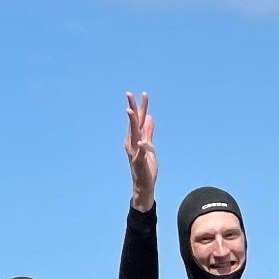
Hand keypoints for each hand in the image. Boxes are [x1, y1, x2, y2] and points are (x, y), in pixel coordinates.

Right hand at [125, 91, 156, 210]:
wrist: (144, 185)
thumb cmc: (146, 166)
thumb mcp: (149, 146)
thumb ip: (148, 132)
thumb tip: (149, 117)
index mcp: (135, 138)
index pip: (139, 119)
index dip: (141, 106)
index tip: (143, 93)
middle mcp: (132, 143)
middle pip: (133, 122)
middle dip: (132, 107)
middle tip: (129, 94)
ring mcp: (134, 152)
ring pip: (133, 134)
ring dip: (132, 123)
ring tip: (130, 111)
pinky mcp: (139, 163)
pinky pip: (139, 154)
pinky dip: (140, 148)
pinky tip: (141, 142)